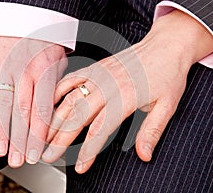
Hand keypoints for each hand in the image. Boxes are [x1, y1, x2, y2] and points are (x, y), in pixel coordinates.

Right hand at [0, 37, 67, 166]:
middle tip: (18, 160)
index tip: (37, 153)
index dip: (39, 134)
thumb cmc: (44, 41)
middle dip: (20, 139)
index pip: (42, 109)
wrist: (25, 13)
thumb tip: (55, 114)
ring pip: (2, 101)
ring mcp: (5, 64)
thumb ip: (55, 88)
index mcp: (44, 72)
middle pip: (22, 111)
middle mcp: (25, 71)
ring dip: (0, 128)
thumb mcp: (58, 62)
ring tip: (0, 151)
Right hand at [42, 10, 212, 172]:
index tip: (80, 166)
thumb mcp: (167, 106)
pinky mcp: (96, 67)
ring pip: (70, 99)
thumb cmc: (168, 74)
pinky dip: (58, 91)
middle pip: (78, 116)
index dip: (88, 150)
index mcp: (126, 97)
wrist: (167, 45)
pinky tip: (50, 103)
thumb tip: (144, 154)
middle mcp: (108, 86)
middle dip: (61, 138)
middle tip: (49, 154)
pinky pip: (72, 79)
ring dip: (55, 118)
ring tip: (44, 134)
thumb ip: (151, 131)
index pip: (101, 130)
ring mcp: (99, 75)